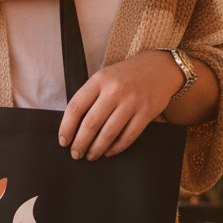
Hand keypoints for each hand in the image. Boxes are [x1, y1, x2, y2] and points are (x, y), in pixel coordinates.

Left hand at [58, 51, 183, 160]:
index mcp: (99, 80)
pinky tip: (109, 151)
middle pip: (91, 123)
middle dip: (80, 143)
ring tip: (91, 155)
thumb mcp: (104, 77)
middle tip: (75, 153)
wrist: (159, 67)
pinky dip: (116, 147)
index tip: (63, 140)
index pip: (76, 107)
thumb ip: (91, 96)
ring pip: (109, 133)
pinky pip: (128, 136)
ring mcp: (132, 101)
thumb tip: (74, 126)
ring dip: (97, 148)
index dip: (66, 127)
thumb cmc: (126, 75)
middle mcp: (115, 90)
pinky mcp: (146, 112)